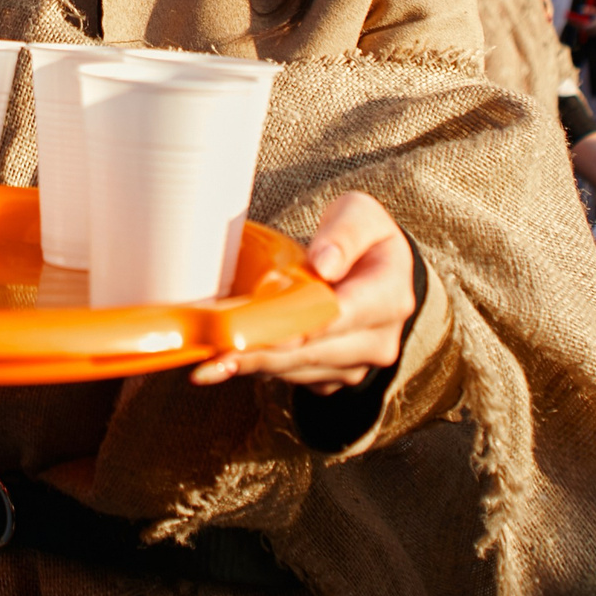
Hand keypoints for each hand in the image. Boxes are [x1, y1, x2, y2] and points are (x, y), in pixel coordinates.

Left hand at [191, 192, 413, 392]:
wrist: (380, 277)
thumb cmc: (365, 241)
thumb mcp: (362, 216)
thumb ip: (345, 232)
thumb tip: (324, 264)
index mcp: (389, 297)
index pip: (341, 315)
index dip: (298, 324)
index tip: (259, 329)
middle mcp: (378, 341)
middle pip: (311, 351)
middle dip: (261, 351)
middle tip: (213, 352)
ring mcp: (355, 366)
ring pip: (297, 370)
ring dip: (251, 365)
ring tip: (206, 362)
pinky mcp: (333, 379)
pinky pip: (292, 379)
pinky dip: (258, 368)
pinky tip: (222, 362)